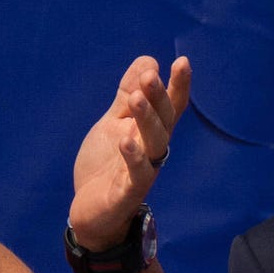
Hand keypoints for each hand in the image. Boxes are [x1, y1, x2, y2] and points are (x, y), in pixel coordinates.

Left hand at [69, 55, 189, 252]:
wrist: (91, 212)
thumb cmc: (105, 165)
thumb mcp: (112, 124)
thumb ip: (128, 96)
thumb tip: (148, 60)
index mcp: (150, 132)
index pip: (170, 106)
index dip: (178, 85)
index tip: (181, 61)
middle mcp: (153, 149)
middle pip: (164, 120)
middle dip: (159, 97)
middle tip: (150, 75)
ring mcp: (143, 171)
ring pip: (154, 143)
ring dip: (147, 120)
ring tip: (135, 98)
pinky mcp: (127, 192)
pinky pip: (136, 174)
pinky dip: (133, 157)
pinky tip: (126, 140)